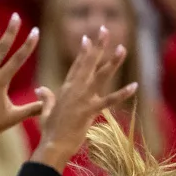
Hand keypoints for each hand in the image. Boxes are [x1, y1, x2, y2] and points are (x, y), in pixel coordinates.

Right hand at [31, 26, 135, 169]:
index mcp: (66, 89)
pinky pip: (109, 100)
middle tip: (104, 29)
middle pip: (89, 63)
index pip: (77, 66)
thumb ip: (46, 98)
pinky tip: (134, 86)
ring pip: (101, 76)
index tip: (88, 38)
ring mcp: (83, 99)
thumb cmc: (49, 131)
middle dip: (98, 46)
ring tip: (122, 48)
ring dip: (113, 62)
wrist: (52, 145)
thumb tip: (41, 89)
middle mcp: (75, 89)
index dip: (84, 52)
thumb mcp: (46, 112)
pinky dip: (122, 93)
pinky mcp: (90, 111)